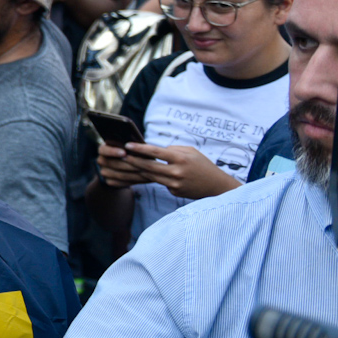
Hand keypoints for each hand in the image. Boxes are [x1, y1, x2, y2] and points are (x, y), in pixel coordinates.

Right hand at [94, 144, 146, 187]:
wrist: (129, 164)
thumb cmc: (132, 151)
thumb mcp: (130, 146)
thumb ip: (132, 146)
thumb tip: (138, 146)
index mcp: (103, 149)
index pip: (103, 150)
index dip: (113, 151)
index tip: (124, 153)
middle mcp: (101, 160)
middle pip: (112, 164)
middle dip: (128, 164)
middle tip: (142, 165)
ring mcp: (104, 172)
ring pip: (118, 174)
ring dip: (134, 173)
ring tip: (146, 172)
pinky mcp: (109, 181)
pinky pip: (120, 183)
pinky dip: (133, 180)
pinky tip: (144, 178)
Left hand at [125, 143, 240, 199]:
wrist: (216, 186)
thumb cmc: (203, 165)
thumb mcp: (191, 152)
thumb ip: (173, 150)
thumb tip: (156, 150)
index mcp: (180, 159)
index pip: (156, 152)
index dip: (140, 148)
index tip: (127, 145)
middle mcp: (176, 172)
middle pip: (149, 166)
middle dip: (133, 160)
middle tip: (121, 155)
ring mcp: (175, 184)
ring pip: (151, 176)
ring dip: (138, 169)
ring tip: (127, 163)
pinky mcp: (174, 192)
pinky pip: (160, 182)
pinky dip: (154, 177)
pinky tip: (145, 173)